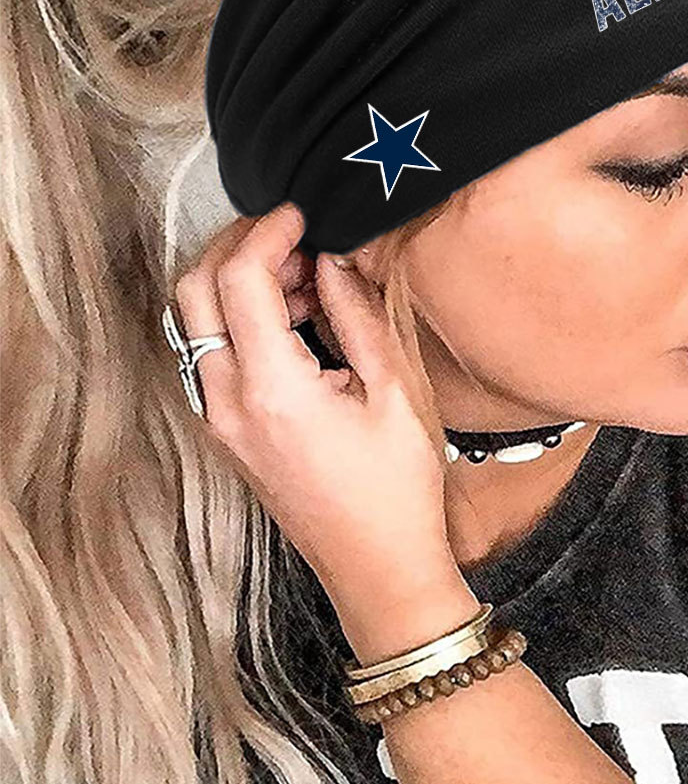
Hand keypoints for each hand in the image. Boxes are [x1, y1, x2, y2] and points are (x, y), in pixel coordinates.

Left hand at [171, 202, 458, 613]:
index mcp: (272, 388)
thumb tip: (334, 260)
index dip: (268, 231)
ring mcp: (219, 420)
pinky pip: (210, 353)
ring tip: (304, 276)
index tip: (302, 213)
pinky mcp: (226, 431)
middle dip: (235, 245)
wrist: (378, 570)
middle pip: (193, 290)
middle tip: (293, 235)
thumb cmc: (397, 489)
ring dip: (235, 281)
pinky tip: (294, 318)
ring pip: (194, 321)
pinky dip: (237, 319)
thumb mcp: (394, 391)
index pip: (239, 278)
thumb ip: (358, 313)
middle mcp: (228, 402)